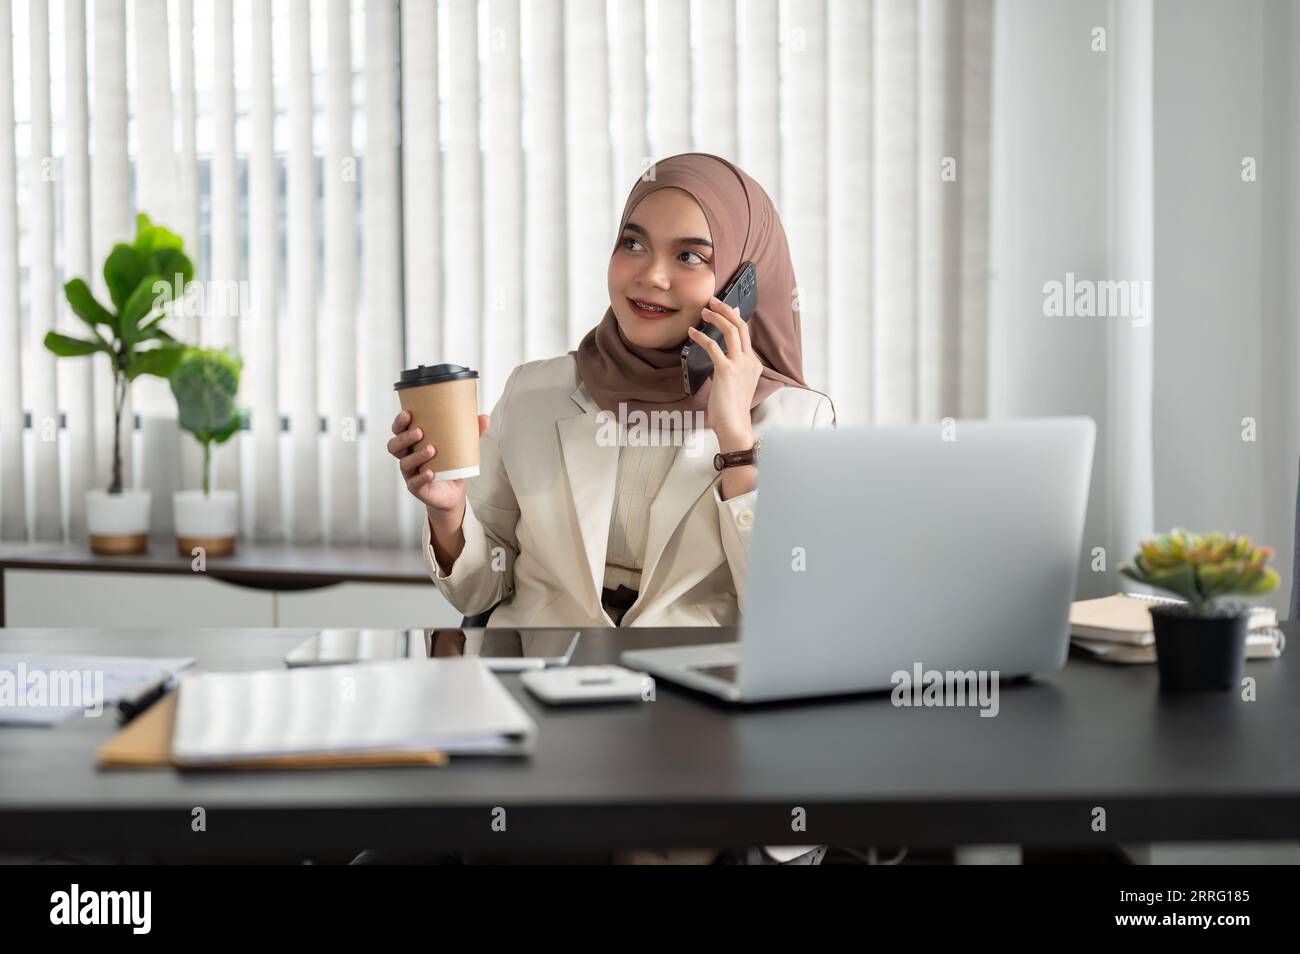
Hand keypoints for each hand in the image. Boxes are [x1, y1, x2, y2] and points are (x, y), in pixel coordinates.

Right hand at [388, 409, 489, 513]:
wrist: (453, 492)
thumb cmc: (451, 465)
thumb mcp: (460, 447)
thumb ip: (471, 432)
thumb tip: (485, 418)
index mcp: (413, 443)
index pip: (398, 430)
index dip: (399, 422)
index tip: (408, 413)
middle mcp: (407, 457)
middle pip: (395, 446)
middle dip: (405, 437)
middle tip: (420, 431)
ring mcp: (410, 473)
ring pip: (404, 463)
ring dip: (417, 455)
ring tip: (431, 449)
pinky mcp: (417, 487)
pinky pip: (415, 482)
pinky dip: (422, 476)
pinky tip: (431, 472)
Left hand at [686, 294, 761, 449]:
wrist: (734, 426)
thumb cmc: (730, 409)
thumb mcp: (734, 384)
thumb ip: (730, 368)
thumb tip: (718, 355)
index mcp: (753, 364)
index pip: (745, 334)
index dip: (734, 318)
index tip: (726, 308)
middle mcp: (749, 361)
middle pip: (740, 326)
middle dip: (726, 310)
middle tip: (713, 301)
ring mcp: (740, 365)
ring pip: (731, 331)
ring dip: (716, 318)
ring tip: (703, 312)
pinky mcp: (726, 371)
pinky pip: (713, 347)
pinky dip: (701, 337)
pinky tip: (692, 334)